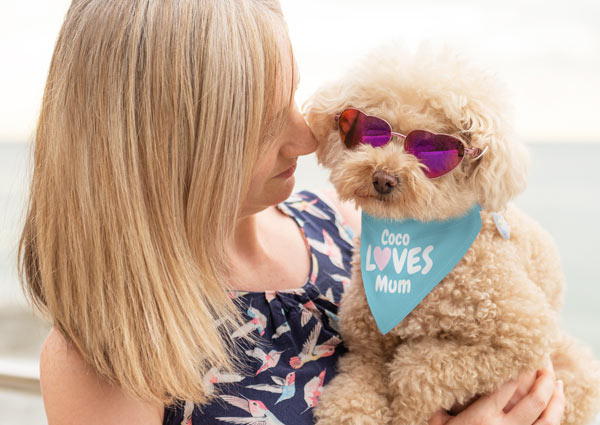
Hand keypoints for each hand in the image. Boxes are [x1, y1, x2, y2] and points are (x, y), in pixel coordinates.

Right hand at [428, 362, 564, 424]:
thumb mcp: (439, 423)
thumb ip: (441, 405)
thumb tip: (433, 384)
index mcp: (483, 417)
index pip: (509, 385)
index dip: (519, 367)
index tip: (522, 352)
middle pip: (535, 399)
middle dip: (544, 377)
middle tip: (545, 362)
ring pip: (549, 418)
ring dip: (556, 397)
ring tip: (555, 381)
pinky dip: (557, 414)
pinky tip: (557, 403)